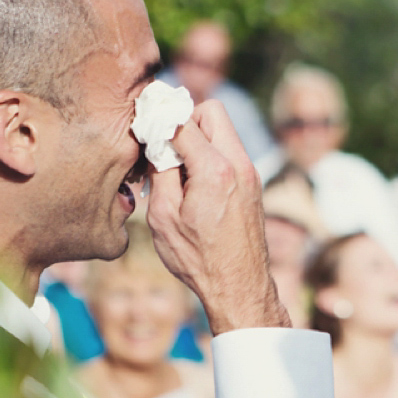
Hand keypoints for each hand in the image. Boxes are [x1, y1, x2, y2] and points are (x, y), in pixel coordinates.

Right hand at [146, 100, 289, 333]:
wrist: (239, 285)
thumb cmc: (198, 258)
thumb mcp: (163, 216)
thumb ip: (160, 171)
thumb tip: (156, 141)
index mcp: (215, 169)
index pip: (184, 120)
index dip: (160, 119)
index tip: (145, 128)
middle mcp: (239, 164)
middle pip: (212, 112)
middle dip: (186, 121)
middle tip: (166, 148)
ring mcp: (250, 172)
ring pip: (223, 131)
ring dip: (199, 139)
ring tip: (178, 171)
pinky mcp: (253, 182)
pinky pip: (230, 151)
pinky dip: (211, 155)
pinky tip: (193, 184)